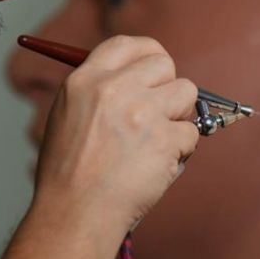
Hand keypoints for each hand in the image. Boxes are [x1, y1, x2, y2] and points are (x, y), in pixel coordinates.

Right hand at [33, 35, 198, 228]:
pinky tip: (156, 165)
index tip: (156, 70)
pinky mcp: (165, 140)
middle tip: (159, 113)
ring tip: (156, 141)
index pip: (128, 44)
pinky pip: (192, 133)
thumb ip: (99, 91)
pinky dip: (180, 150)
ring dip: (179, 116)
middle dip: (169, 87)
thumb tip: (136, 78)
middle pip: (164, 64)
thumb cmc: (69, 174)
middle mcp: (115, 89)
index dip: (149, 54)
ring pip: (187, 93)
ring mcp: (142, 113)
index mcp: (86, 80)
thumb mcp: (67, 115)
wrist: (75, 214)